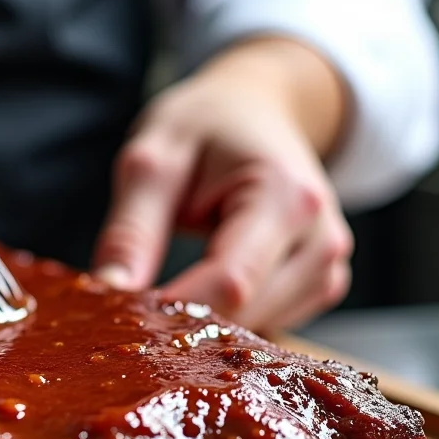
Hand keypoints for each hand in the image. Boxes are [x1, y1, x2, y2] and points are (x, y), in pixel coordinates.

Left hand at [92, 37, 353, 332]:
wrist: (257, 109)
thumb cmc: (205, 126)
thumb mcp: (153, 159)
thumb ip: (132, 228)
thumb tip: (110, 291)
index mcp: (286, 197)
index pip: (229, 283)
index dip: (170, 310)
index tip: (119, 314)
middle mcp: (320, 239)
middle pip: (244, 313)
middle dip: (181, 319)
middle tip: (129, 303)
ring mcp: (327, 267)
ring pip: (254, 329)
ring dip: (203, 323)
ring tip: (166, 285)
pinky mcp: (320, 285)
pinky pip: (267, 326)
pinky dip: (227, 320)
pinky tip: (199, 290)